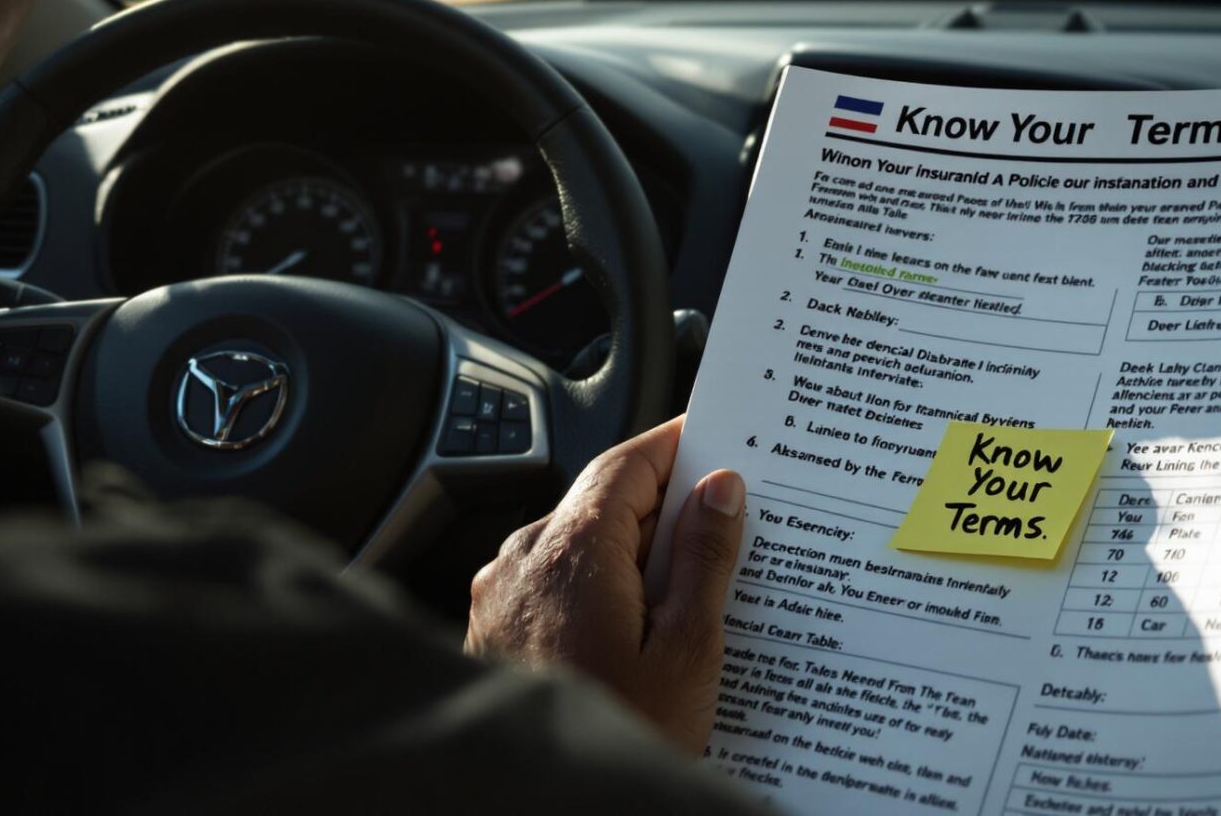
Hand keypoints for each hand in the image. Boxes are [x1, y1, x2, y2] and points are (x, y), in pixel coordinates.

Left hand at [466, 416, 747, 754]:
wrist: (542, 808)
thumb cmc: (616, 738)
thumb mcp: (686, 653)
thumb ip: (704, 562)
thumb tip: (719, 491)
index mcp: (568, 553)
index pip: (626, 464)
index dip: (676, 446)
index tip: (718, 441)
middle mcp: (521, 563)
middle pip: (602, 504)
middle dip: (665, 508)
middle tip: (726, 520)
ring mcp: (499, 599)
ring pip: (579, 547)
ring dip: (633, 555)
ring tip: (694, 587)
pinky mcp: (494, 634)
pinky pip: (555, 587)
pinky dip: (600, 590)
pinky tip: (643, 627)